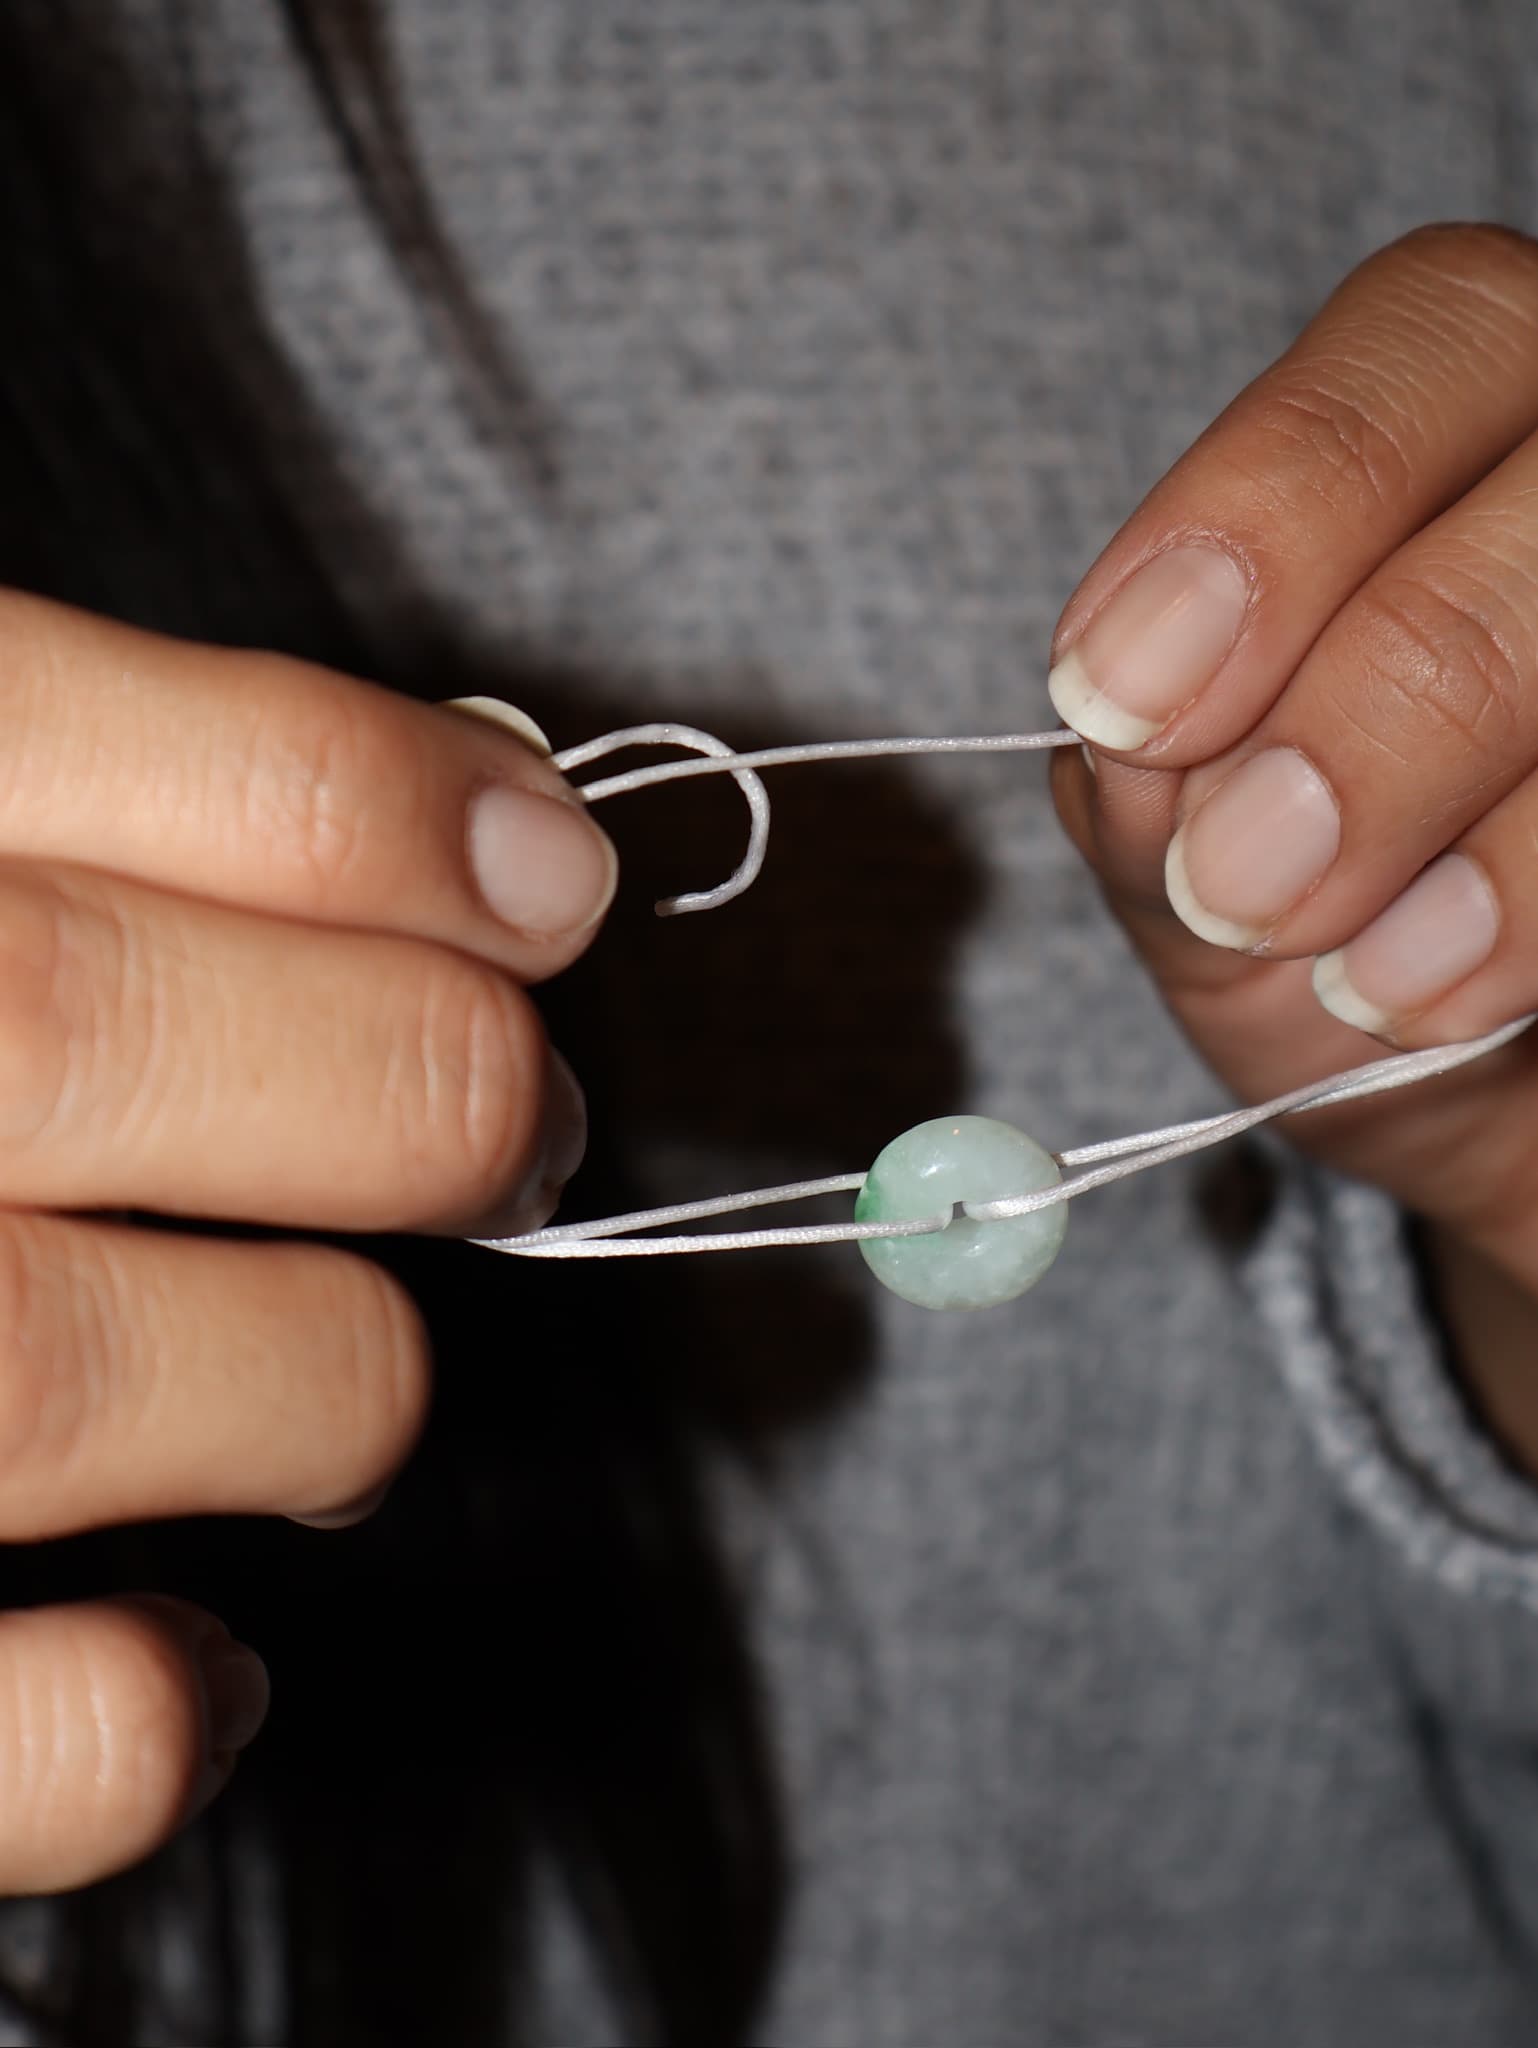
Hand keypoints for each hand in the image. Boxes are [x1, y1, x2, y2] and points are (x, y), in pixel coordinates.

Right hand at [0, 590, 614, 1889]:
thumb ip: (104, 774)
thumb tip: (483, 828)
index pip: (189, 782)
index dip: (410, 825)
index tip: (541, 875)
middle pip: (103, 1035)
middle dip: (414, 1086)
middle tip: (510, 1127)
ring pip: (60, 1364)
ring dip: (312, 1378)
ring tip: (346, 1384)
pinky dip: (129, 1715)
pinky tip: (188, 1668)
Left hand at [1048, 224, 1537, 1313]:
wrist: (1491, 1087)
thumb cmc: (1339, 935)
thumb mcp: (1192, 870)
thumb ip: (1150, 792)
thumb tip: (1132, 746)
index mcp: (1470, 413)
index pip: (1417, 341)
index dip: (1266, 515)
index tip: (1126, 700)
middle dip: (1370, 715)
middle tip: (1240, 884)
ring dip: (1485, 849)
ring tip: (1359, 984)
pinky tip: (1461, 998)